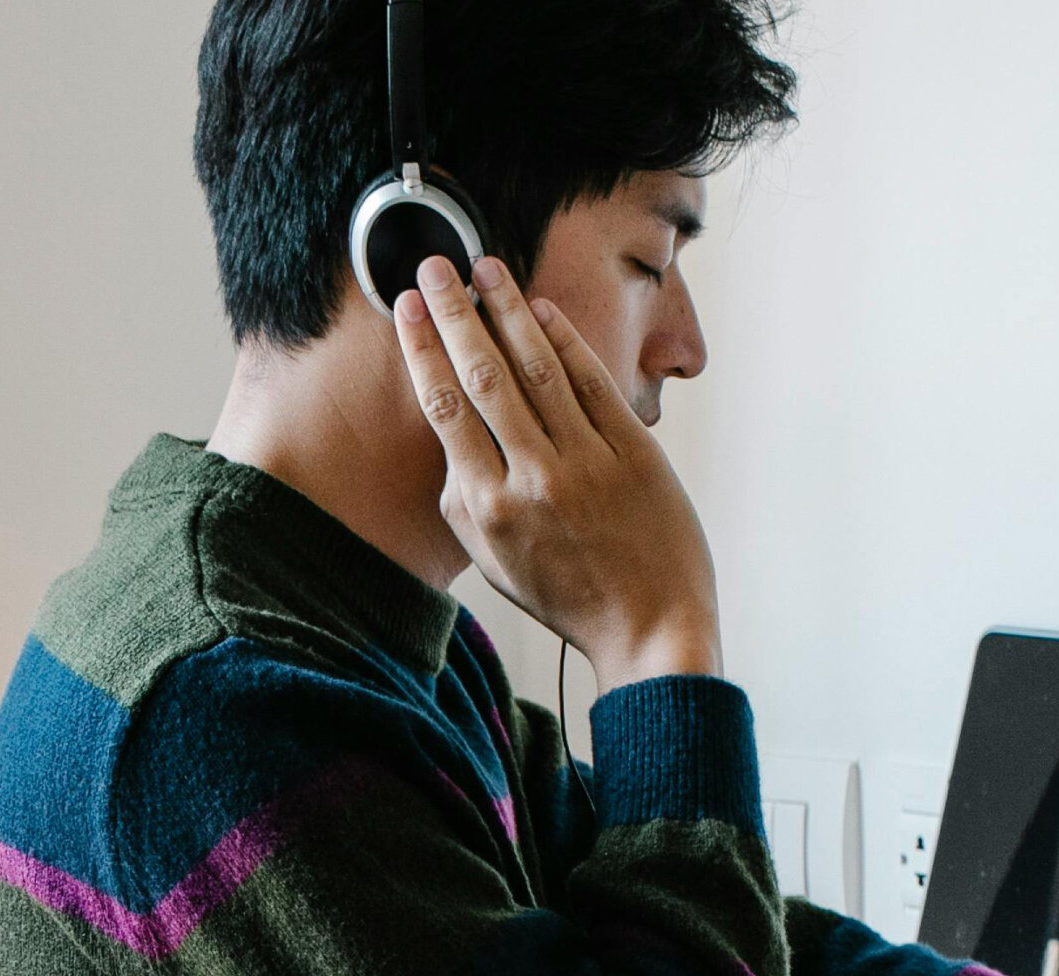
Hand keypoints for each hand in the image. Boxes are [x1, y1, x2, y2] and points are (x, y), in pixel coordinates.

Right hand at [392, 254, 720, 686]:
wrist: (651, 627)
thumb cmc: (568, 596)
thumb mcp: (494, 565)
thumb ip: (463, 505)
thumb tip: (449, 442)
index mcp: (488, 509)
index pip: (445, 409)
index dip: (423, 349)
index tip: (407, 307)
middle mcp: (532, 479)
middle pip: (483, 375)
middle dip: (455, 311)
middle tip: (436, 264)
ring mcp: (586, 462)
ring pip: (537, 368)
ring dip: (507, 311)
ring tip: (487, 269)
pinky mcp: (633, 452)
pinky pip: (591, 383)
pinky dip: (565, 340)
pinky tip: (542, 309)